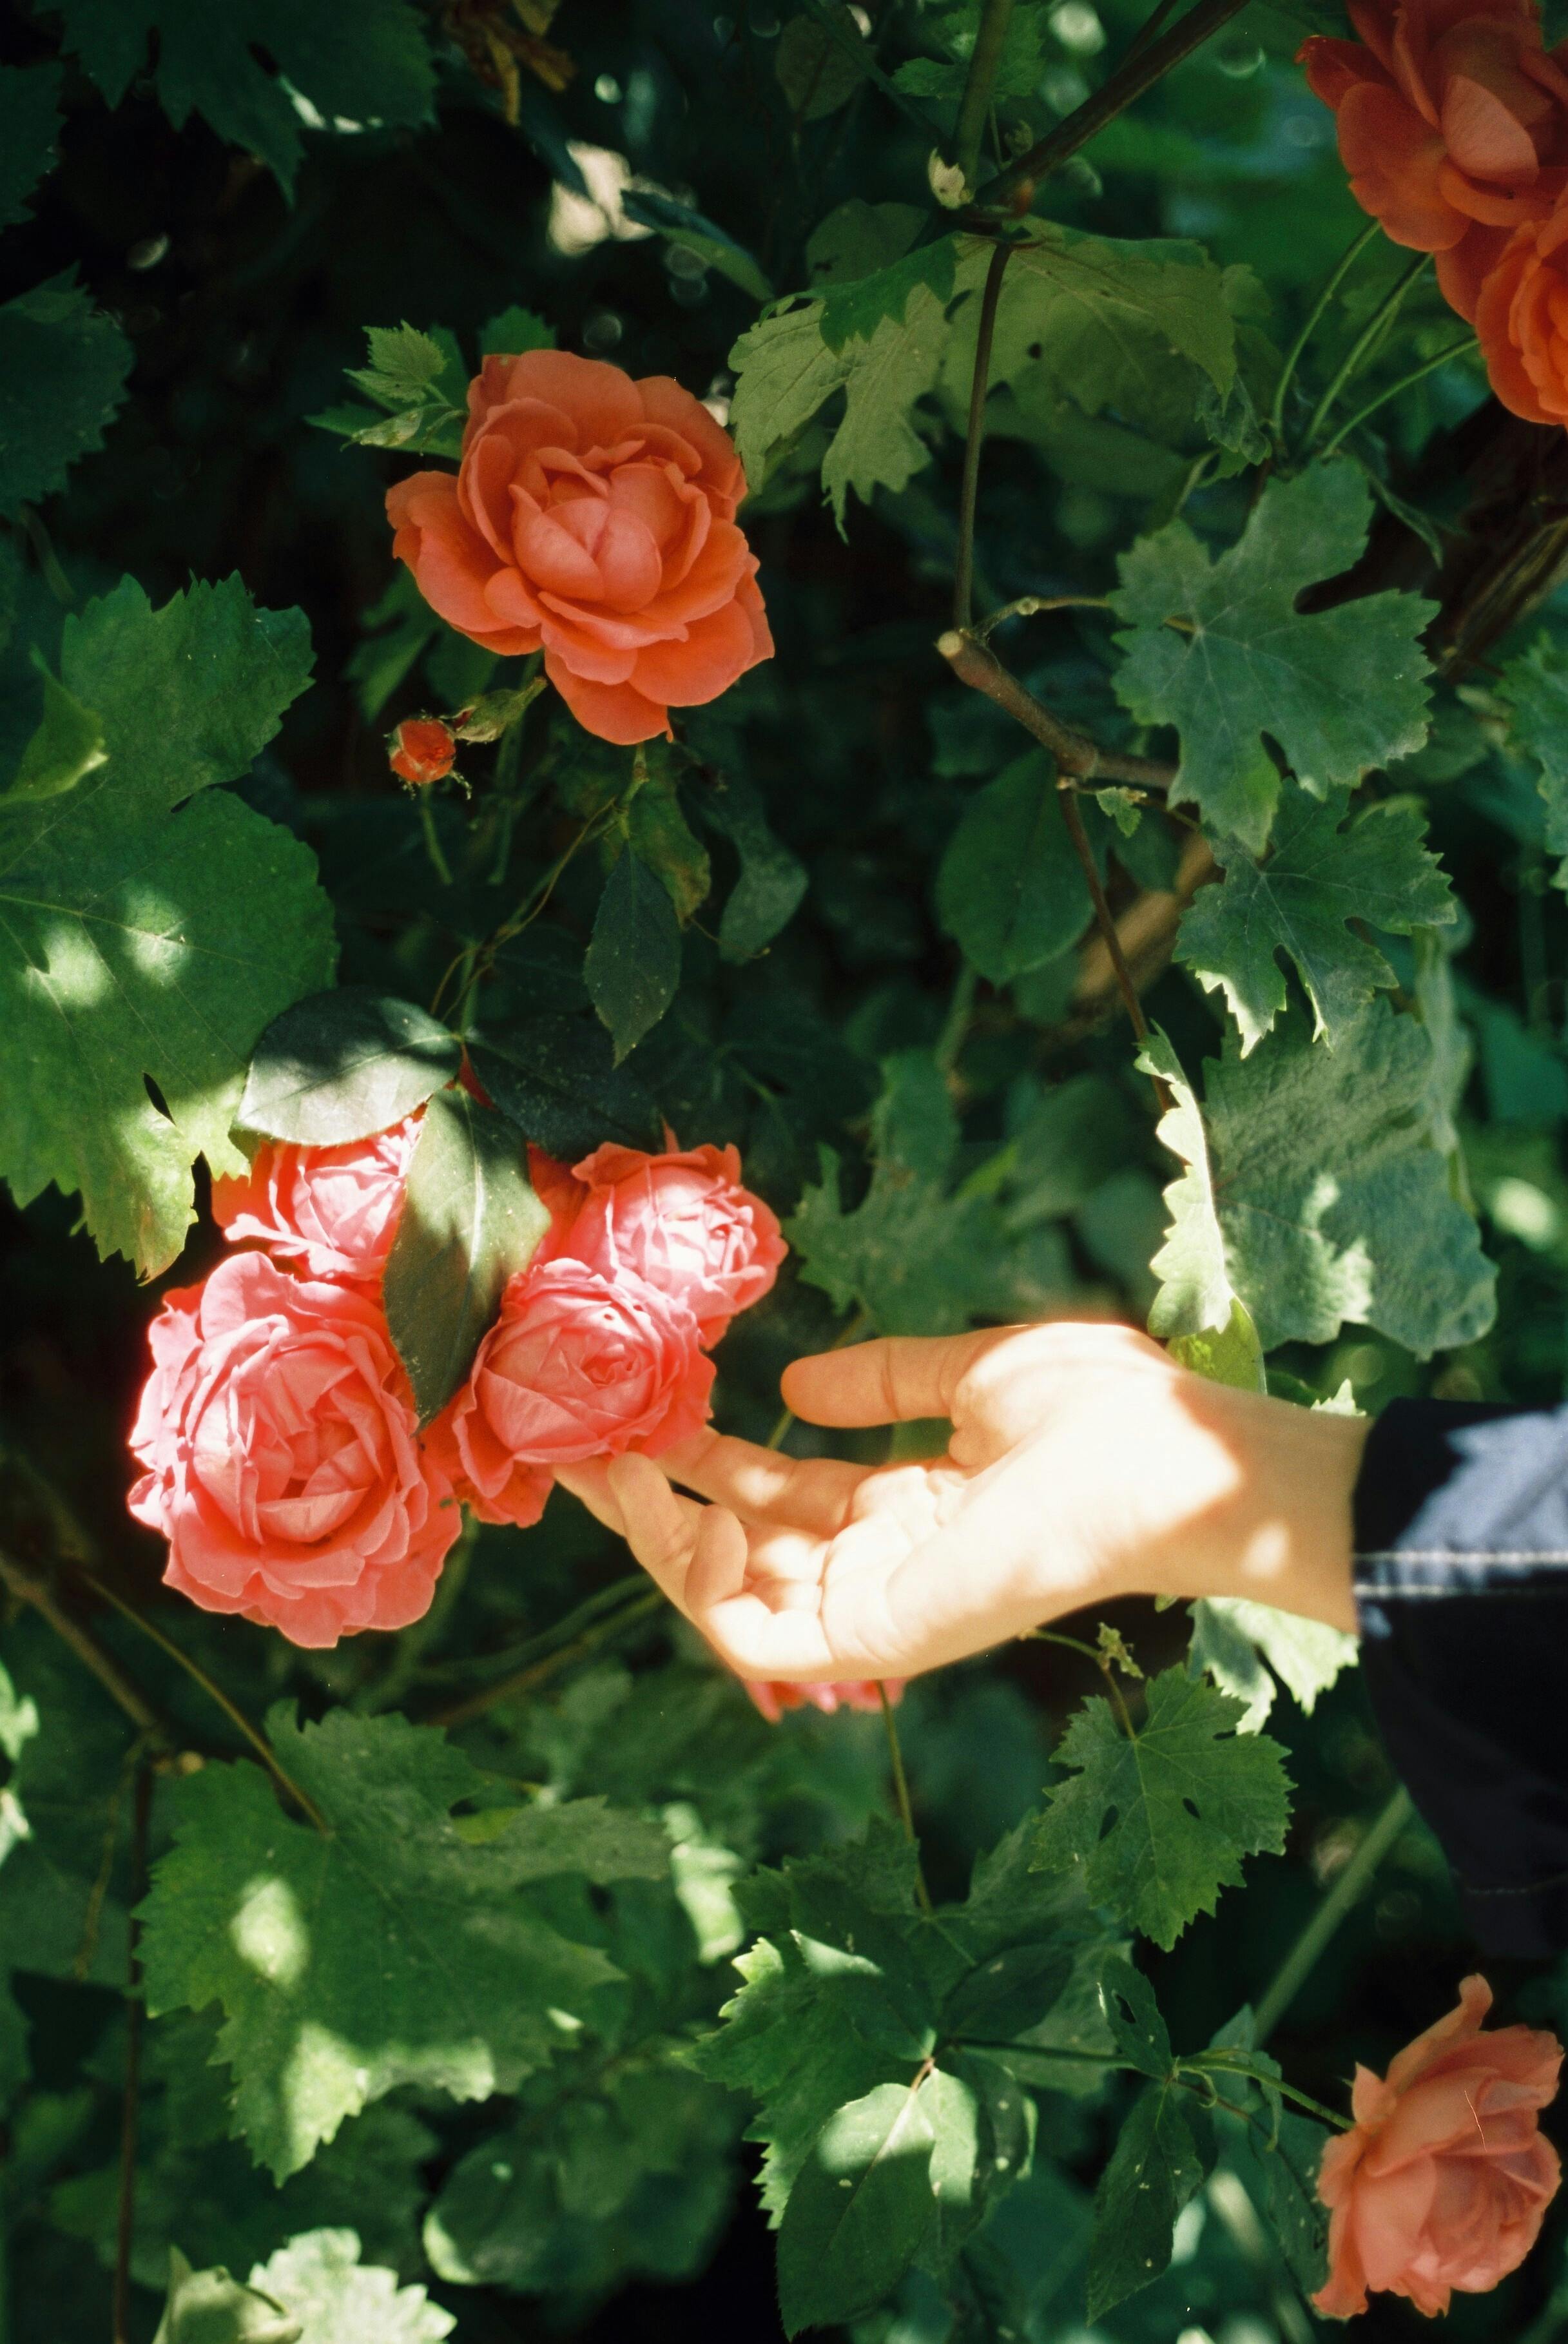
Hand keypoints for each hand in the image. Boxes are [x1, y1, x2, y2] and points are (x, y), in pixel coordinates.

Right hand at [557, 1321, 1364, 1686]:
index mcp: (908, 1507)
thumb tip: (794, 1381)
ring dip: (658, 1534)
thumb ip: (881, 1381)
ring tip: (610, 1464)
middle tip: (582, 1447)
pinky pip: (756, 1632)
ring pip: (731, 1593)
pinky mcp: (876, 1639)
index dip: (706, 1460)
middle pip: (740, 1547)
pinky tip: (687, 1505)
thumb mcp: (969, 1373)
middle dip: (656, 1501)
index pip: (780, 1495)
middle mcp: (881, 1564)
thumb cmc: (1100, 1412)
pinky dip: (703, 1580)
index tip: (638, 1416)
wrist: (1167, 1465)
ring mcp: (876, 1608)